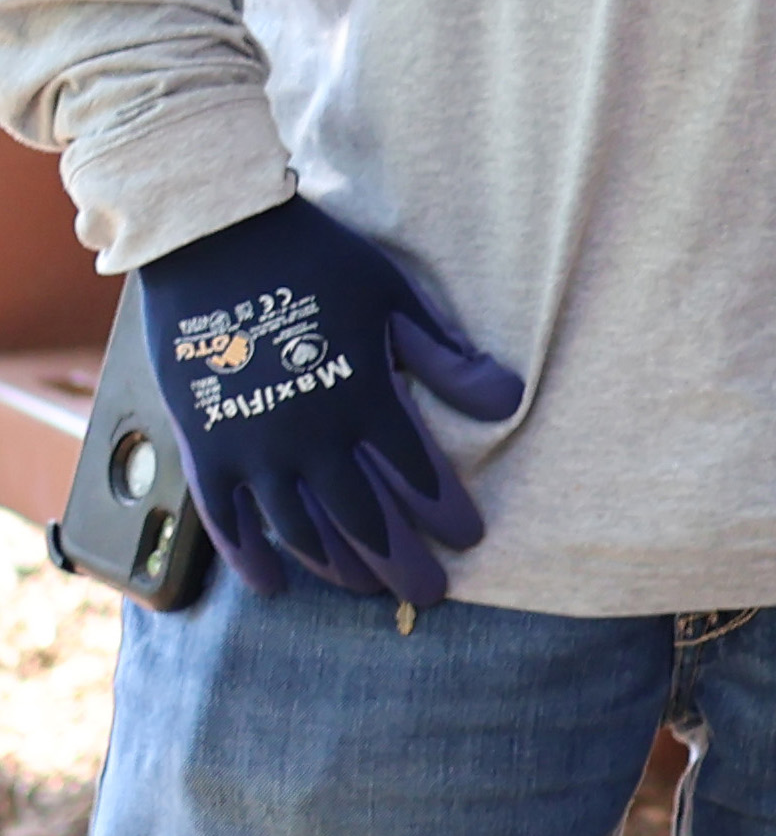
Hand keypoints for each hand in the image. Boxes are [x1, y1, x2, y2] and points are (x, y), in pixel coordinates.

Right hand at [135, 196, 524, 603]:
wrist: (218, 240)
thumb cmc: (318, 260)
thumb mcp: (395, 298)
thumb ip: (447, 359)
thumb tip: (509, 402)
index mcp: (365, 398)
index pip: (418, 475)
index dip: (447, 512)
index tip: (470, 539)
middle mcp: (312, 437)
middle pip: (366, 518)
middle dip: (403, 561)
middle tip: (430, 595)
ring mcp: (254, 448)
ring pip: (303, 531)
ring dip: (340, 566)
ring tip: (371, 590)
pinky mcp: (206, 448)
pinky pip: (228, 522)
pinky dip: (253, 558)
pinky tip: (274, 586)